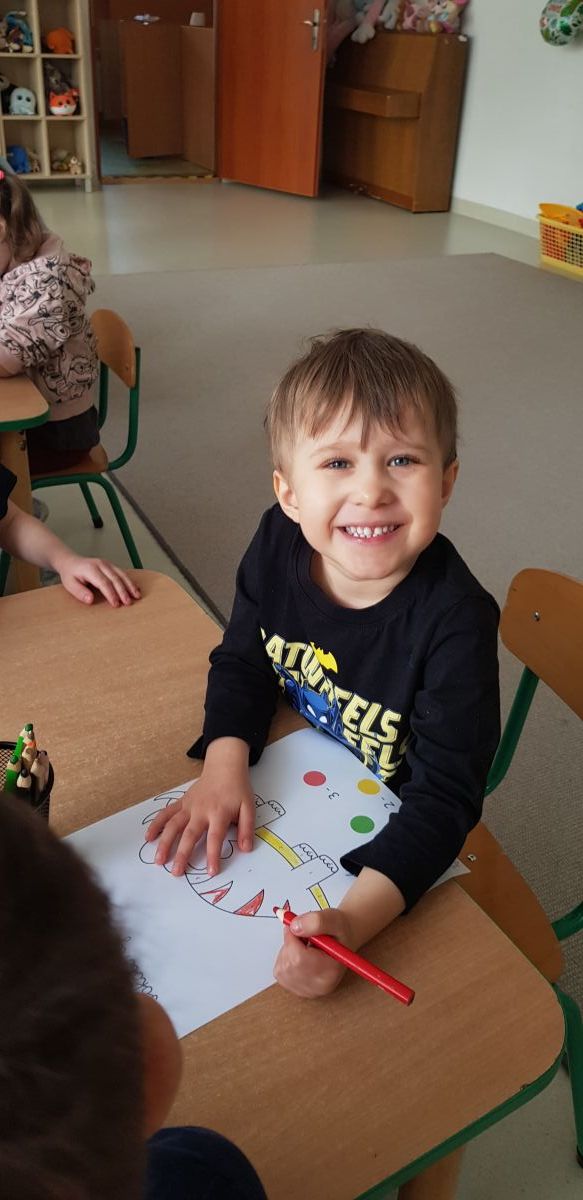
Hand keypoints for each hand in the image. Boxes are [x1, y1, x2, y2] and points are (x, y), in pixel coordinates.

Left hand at [55, 551, 140, 606]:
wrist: (71, 562)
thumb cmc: (71, 575)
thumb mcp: (70, 584)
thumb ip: (80, 592)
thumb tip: (90, 600)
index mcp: (90, 569)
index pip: (104, 582)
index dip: (111, 594)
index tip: (115, 604)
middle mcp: (101, 564)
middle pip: (115, 578)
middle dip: (123, 591)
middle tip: (128, 603)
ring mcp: (107, 564)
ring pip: (122, 574)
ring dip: (130, 586)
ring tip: (137, 596)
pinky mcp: (111, 566)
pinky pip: (122, 573)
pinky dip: (130, 581)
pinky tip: (136, 589)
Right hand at [145, 762, 255, 876]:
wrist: (224, 767)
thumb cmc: (237, 789)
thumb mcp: (249, 807)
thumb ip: (247, 828)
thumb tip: (246, 848)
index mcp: (219, 813)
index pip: (215, 837)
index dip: (213, 855)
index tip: (211, 872)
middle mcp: (201, 810)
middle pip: (189, 834)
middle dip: (182, 854)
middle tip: (176, 872)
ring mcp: (189, 806)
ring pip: (173, 825)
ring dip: (164, 842)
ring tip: (158, 860)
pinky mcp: (181, 802)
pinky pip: (166, 813)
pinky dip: (156, 824)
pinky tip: (148, 837)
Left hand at [273, 908, 354, 998]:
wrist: (342, 943)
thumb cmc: (339, 932)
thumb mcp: (333, 918)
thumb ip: (316, 921)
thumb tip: (294, 927)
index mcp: (331, 971)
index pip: (299, 959)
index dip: (292, 939)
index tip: (296, 927)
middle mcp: (319, 987)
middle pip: (289, 965)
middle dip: (290, 944)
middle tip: (302, 935)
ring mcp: (307, 991)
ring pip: (282, 968)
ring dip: (287, 951)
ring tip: (304, 945)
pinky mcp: (297, 990)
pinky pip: (280, 972)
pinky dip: (285, 959)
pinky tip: (299, 954)